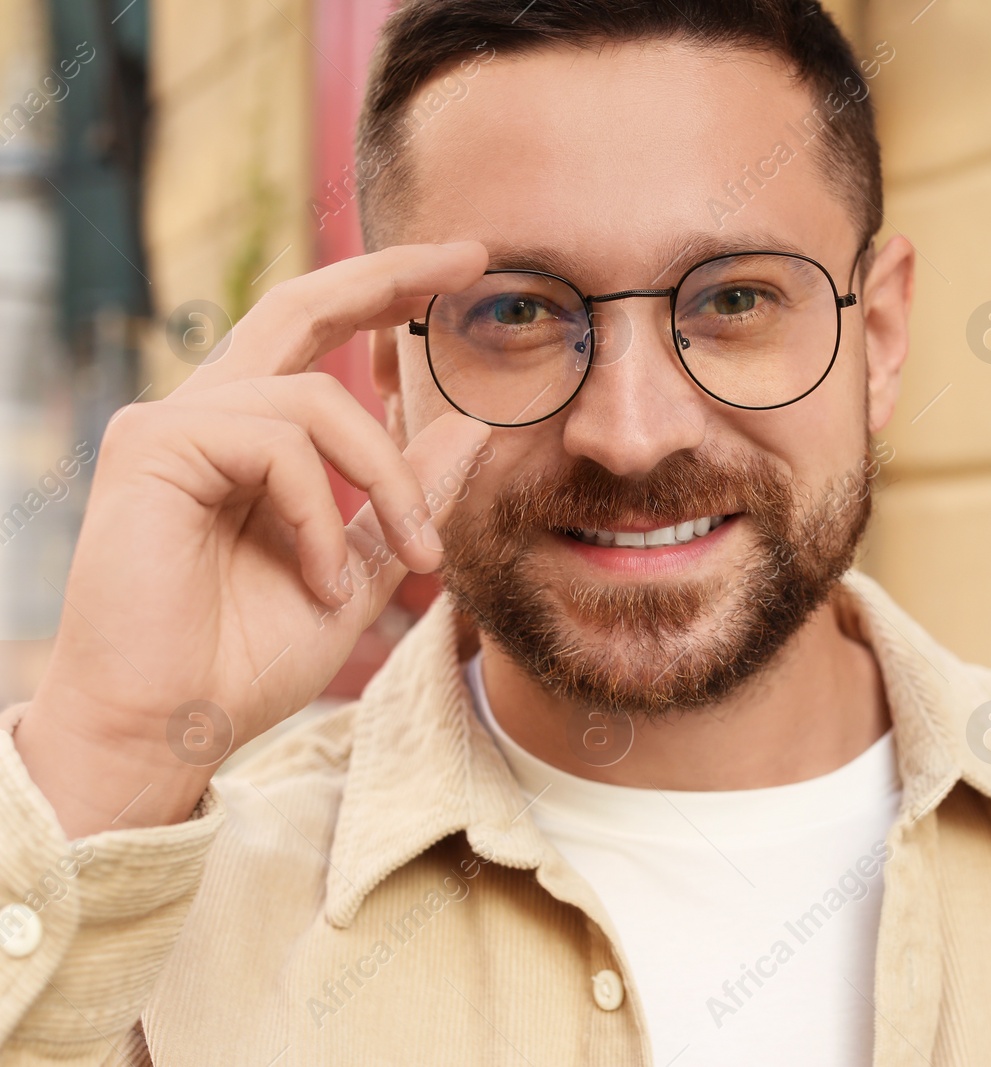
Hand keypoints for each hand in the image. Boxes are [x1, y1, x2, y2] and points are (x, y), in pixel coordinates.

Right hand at [13, 242, 490, 836]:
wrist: (166, 727)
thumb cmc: (243, 659)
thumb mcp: (359, 569)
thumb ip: (406, 498)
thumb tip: (471, 426)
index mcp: (251, 436)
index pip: (318, 333)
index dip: (384, 291)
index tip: (464, 270)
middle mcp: (208, 414)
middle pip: (301, 303)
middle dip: (391, 275)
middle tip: (473, 259)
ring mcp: (172, 424)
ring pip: (318, 398)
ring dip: (386, 481)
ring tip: (408, 561)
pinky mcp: (152, 446)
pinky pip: (278, 442)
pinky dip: (320, 512)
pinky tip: (319, 580)